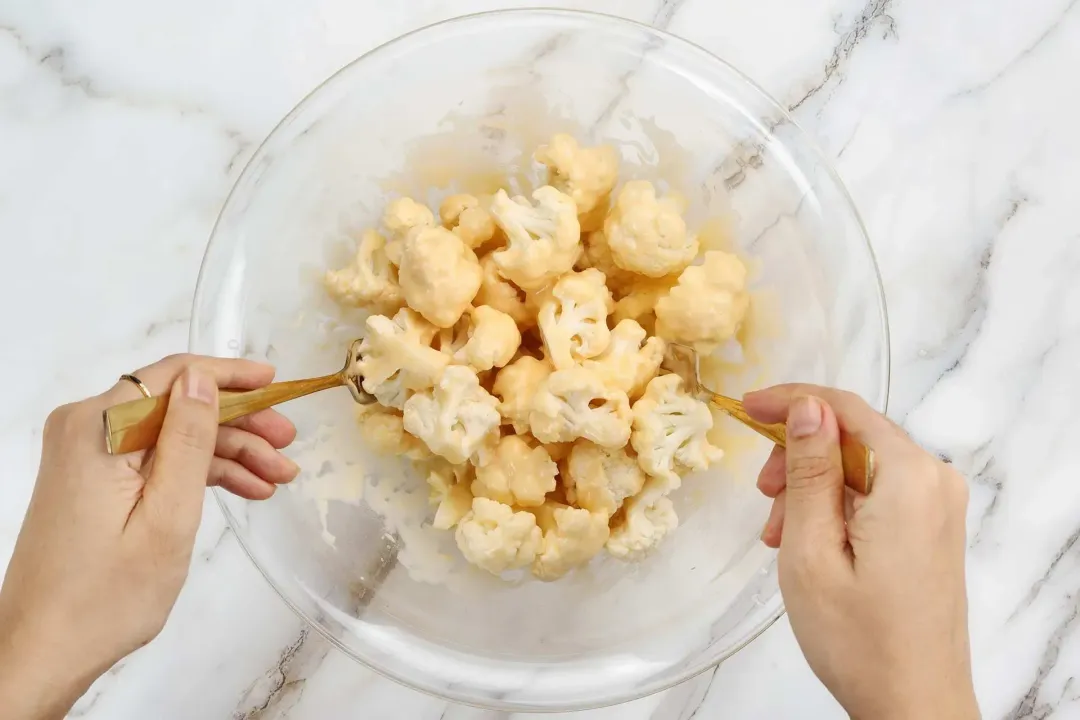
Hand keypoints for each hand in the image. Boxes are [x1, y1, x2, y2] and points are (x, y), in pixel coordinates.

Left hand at [0, 355, 297, 719]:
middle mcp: (86, 429)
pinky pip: (156, 458)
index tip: (275, 382)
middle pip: (177, 405)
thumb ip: (187, 440)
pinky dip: (199, 471)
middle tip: (287, 443)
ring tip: (278, 476)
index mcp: (97, 428)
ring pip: (173, 434)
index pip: (173, 376)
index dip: (229, 375)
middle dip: (238, 422)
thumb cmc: (106, 595)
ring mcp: (88, 454)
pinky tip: (245, 489)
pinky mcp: (93, 479)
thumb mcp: (167, 515)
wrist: (45, 649)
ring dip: (228, 451)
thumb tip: (202, 379)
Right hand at [744, 385, 977, 719]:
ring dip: (812, 488)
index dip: (790, 400)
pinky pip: (877, 495)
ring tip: (780, 537)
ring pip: (860, 467)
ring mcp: (939, 507)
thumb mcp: (811, 549)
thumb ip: (810, 470)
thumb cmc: (858, 638)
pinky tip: (808, 544)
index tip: (744, 408)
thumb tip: (806, 408)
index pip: (844, 408)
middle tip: (762, 499)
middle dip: (798, 456)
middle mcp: (935, 482)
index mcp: (910, 478)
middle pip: (853, 436)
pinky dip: (836, 507)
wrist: (914, 707)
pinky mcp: (933, 531)